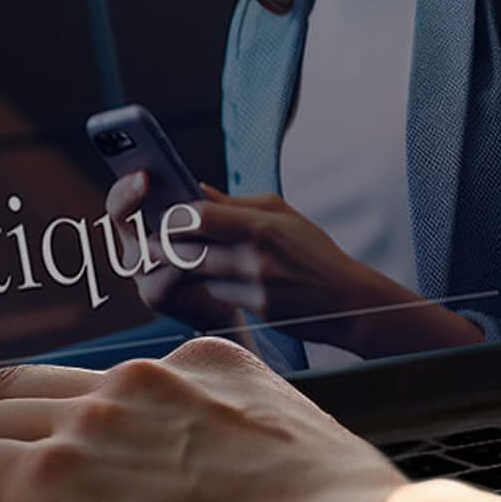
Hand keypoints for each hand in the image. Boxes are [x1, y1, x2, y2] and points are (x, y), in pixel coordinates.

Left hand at [106, 173, 383, 346]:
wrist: (348, 300)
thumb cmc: (315, 252)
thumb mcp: (283, 215)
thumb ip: (236, 205)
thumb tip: (196, 191)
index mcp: (261, 225)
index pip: (199, 217)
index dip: (174, 217)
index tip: (164, 216)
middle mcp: (255, 257)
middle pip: (188, 251)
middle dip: (165, 247)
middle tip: (153, 241)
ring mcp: (255, 286)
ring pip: (199, 275)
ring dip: (188, 268)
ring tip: (182, 258)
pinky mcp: (257, 310)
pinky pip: (218, 295)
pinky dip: (212, 286)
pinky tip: (220, 280)